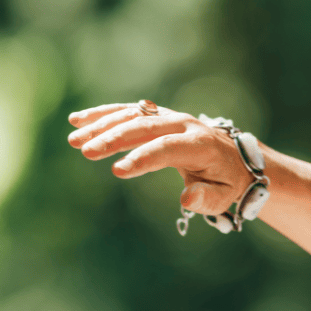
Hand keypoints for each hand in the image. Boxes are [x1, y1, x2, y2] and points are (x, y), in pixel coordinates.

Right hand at [66, 102, 253, 217]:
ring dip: (102, 125)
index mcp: (201, 144)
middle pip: (145, 126)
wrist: (235, 156)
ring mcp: (169, 116)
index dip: (142, 158)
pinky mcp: (157, 115)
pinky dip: (103, 114)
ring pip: (132, 115)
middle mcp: (184, 124)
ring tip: (74, 140)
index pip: (167, 148)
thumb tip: (187, 199)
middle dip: (114, 138)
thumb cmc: (226, 182)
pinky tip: (78, 120)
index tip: (117, 171)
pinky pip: (128, 111)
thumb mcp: (222, 197)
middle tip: (86, 152)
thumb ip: (206, 199)